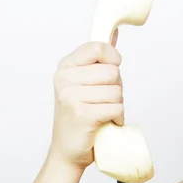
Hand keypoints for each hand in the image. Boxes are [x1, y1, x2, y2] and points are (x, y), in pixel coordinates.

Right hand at [48, 30, 123, 170]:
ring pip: (117, 92)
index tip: (112, 69)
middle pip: (113, 72)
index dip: (113, 59)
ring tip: (102, 112)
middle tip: (102, 101)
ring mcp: (71, 96)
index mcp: (65, 66)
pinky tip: (104, 123)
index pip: (99, 47)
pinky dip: (117, 118)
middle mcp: (64, 79)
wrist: (67, 150)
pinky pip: (117, 108)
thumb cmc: (81, 114)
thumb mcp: (85, 82)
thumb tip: (114, 32)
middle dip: (116, 88)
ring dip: (117, 105)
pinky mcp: (82, 114)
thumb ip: (99, 58)